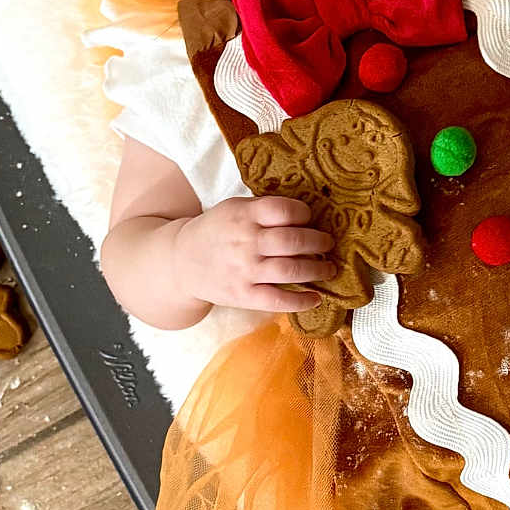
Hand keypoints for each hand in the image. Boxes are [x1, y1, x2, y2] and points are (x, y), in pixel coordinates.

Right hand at [172, 196, 334, 313]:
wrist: (181, 261)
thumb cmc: (216, 231)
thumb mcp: (234, 208)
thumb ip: (264, 209)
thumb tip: (306, 215)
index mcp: (244, 215)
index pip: (285, 210)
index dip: (304, 213)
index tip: (309, 218)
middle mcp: (246, 242)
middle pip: (294, 240)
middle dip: (319, 242)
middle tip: (327, 244)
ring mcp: (245, 271)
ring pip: (292, 270)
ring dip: (317, 269)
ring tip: (328, 268)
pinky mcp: (244, 295)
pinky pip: (278, 300)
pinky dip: (301, 301)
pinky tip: (315, 298)